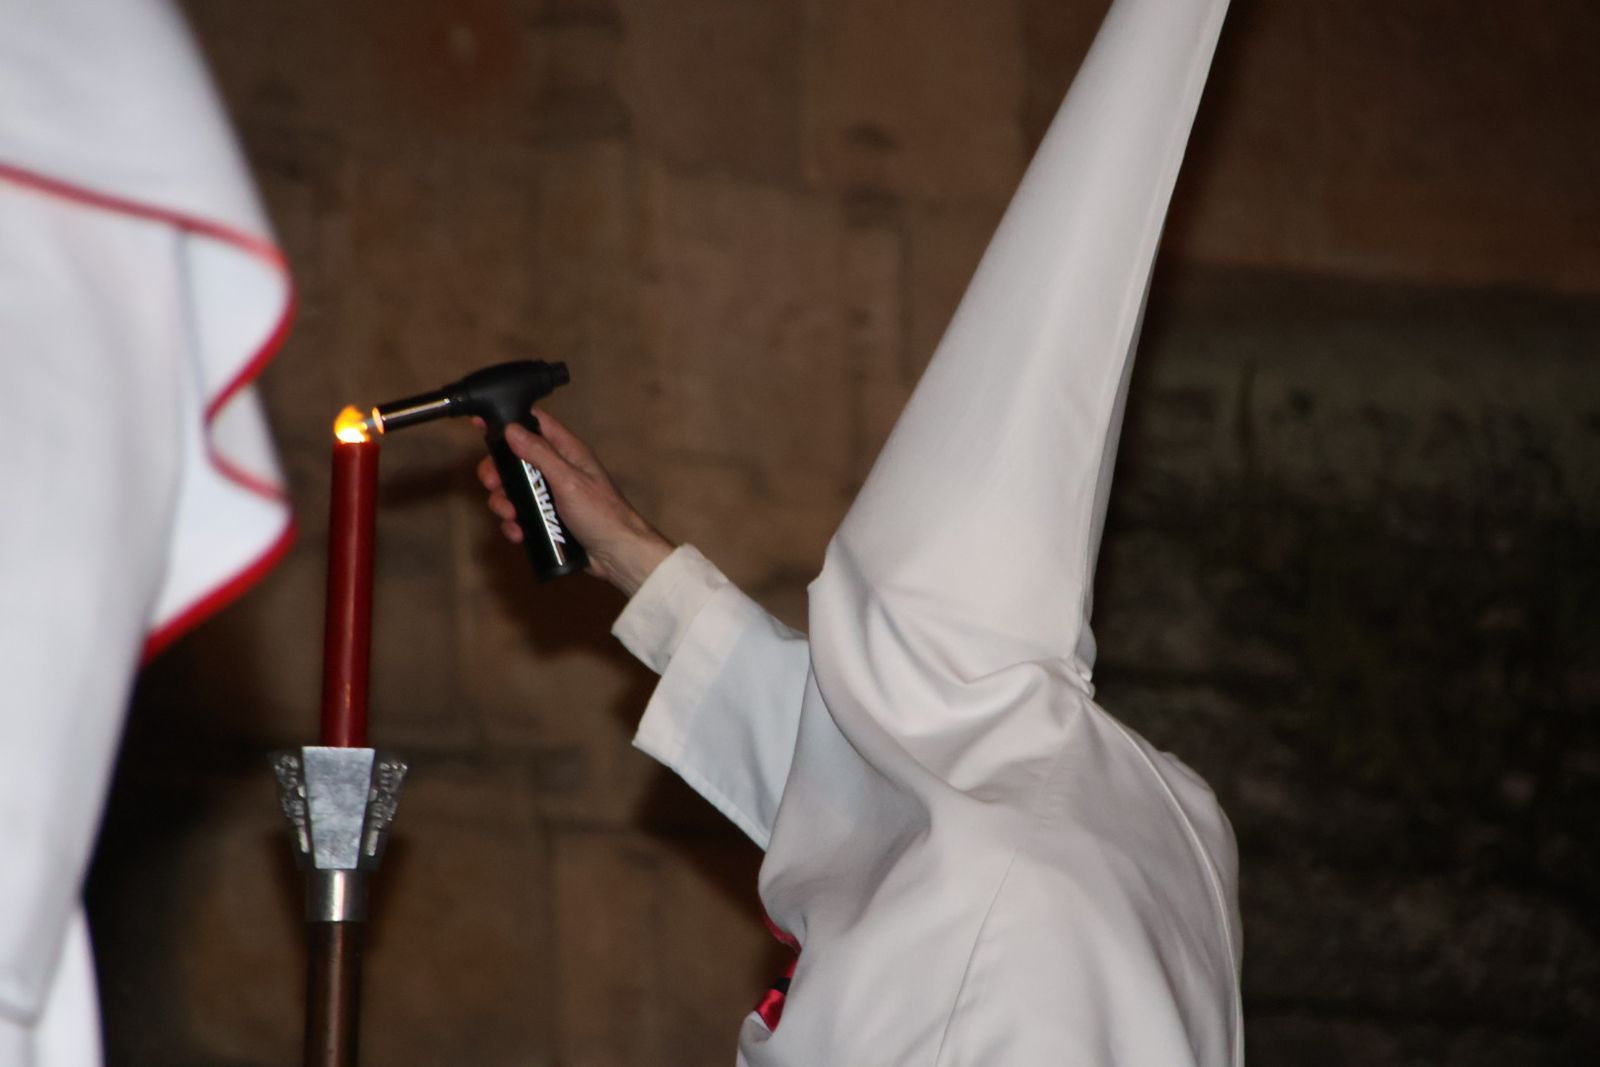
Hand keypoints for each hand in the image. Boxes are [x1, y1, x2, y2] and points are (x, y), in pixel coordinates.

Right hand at [477, 408, 672, 595]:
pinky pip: (522, 515)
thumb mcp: (568, 480)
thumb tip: (513, 429)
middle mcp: (557, 469)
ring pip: (515, 490)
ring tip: (511, 516)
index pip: (534, 423)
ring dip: (505, 503)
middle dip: (499, 473)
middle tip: (494, 484)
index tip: (480, 423)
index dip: (508, 420)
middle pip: (515, 459)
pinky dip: (515, 523)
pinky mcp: (549, 518)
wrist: (617, 555)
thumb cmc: (603, 514)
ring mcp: (552, 494)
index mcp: (567, 451)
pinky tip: (519, 534)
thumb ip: (541, 454)